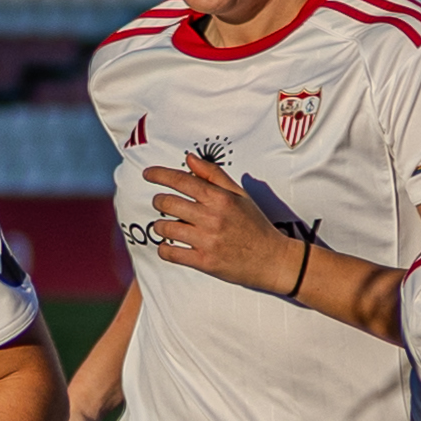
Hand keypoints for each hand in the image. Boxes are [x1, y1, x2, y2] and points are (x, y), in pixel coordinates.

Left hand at [142, 156, 305, 294]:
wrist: (272, 259)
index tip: (148, 173)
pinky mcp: (204, 262)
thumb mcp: (239, 195)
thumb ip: (213, 175)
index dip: (160, 174)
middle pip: (168, 203)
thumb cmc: (254, 225)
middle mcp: (212, 217)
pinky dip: (164, 249)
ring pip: (166, 228)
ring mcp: (207, 241)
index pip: (182, 180)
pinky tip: (169, 246)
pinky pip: (170, 253)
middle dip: (158, 201)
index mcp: (220, 198)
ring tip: (167, 226)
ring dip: (160, 226)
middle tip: (161, 203)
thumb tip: (189, 159)